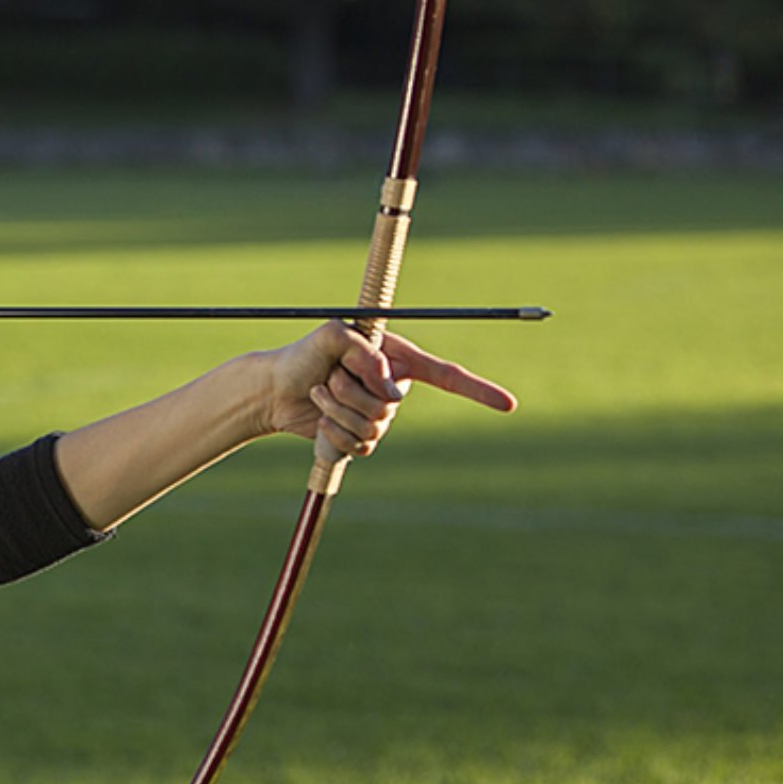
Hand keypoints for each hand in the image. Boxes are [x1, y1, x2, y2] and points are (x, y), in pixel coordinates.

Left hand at [262, 321, 514, 458]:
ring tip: (319, 394)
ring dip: (338, 411)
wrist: (274, 391)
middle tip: (328, 378)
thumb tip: (389, 388)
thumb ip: (364, 350)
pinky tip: (319, 421)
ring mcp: (377, 414)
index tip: (508, 404)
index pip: (445, 374)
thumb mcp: (331, 336)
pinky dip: (334, 433)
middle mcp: (391, 386)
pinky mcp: (360, 437)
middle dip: (352, 393)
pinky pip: (360, 447)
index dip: (478, 390)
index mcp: (396, 358)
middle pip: (391, 405)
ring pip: (373, 427)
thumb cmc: (301, 357)